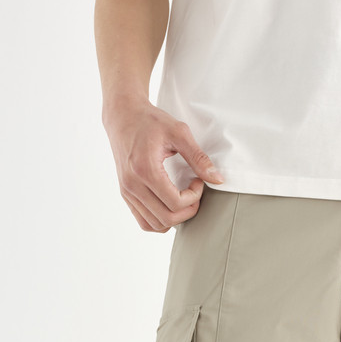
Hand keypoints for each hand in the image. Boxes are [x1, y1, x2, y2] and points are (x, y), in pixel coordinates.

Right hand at [105, 98, 223, 231]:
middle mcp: (132, 185)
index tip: (198, 181)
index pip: (175, 203)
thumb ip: (198, 158)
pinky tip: (170, 205)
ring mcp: (127, 192)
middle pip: (167, 218)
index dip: (194, 197)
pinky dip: (160, 221)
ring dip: (175, 218)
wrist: (123, 116)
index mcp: (145, 170)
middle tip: (194, 194)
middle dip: (188, 211)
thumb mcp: (179, 132)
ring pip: (155, 225)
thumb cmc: (150, 121)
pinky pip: (144, 222)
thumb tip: (217, 179)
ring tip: (182, 200)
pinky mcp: (125, 194)